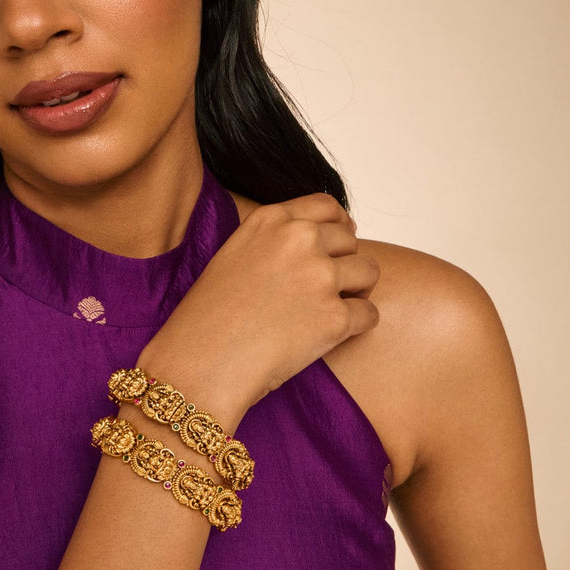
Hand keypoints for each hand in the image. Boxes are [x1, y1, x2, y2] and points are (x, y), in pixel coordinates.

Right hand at [138, 193, 379, 428]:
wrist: (200, 363)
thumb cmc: (207, 320)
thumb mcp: (233, 258)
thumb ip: (272, 243)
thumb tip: (317, 244)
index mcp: (271, 221)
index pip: (326, 206)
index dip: (339, 226)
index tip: (341, 244)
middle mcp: (299, 240)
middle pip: (350, 241)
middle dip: (344, 264)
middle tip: (327, 292)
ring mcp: (319, 277)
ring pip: (369, 273)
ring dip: (357, 292)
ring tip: (332, 313)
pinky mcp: (334, 318)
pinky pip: (369, 314)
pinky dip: (358, 326)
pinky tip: (333, 338)